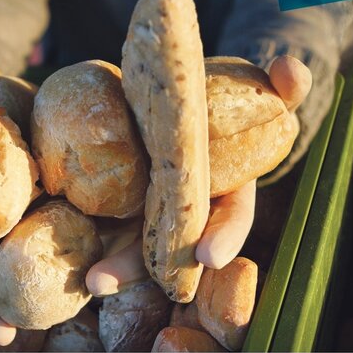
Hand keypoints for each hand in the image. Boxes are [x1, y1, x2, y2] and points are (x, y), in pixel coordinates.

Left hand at [85, 55, 311, 294]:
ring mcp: (151, 204)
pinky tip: (61, 242)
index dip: (224, 238)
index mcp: (226, 190)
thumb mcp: (254, 93)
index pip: (230, 219)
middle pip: (169, 244)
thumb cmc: (224, 102)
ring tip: (90, 280)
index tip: (209, 257)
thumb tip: (291, 70)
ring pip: (134, 241)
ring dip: (113, 264)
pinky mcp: (119, 192)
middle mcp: (187, 208)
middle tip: (110, 282)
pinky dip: (86, 230)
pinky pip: (104, 216)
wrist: (184, 99)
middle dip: (143, 267)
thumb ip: (280, 88)